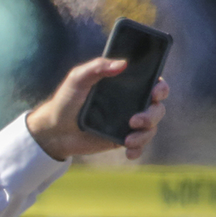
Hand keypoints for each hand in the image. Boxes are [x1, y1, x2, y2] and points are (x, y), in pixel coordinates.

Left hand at [25, 58, 168, 161]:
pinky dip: (138, 149)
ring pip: (151, 127)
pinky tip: (129, 153)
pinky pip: (139, 144)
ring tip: (128, 140)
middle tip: (134, 121)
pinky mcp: (121, 138)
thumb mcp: (78, 78)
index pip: (154, 83)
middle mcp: (132, 102)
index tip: (154, 93)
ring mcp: (128, 121)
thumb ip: (97, 67)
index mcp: (126, 84)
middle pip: (157, 107)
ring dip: (145, 134)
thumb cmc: (66, 99)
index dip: (161, 88)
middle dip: (152, 115)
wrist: (54, 129)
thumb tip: (122, 64)